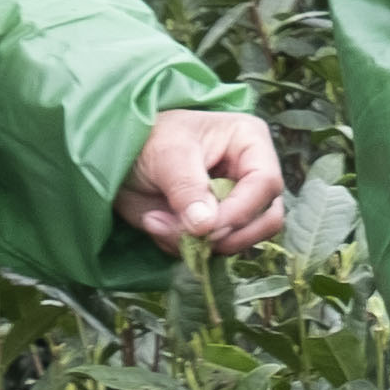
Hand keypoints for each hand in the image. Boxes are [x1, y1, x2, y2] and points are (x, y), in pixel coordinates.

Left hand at [121, 108, 288, 253]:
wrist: (122, 156)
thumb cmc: (148, 139)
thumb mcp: (166, 154)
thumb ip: (187, 188)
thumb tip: (205, 226)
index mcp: (250, 144)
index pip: (266, 183)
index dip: (241, 210)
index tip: (206, 228)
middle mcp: (252, 176)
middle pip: (267, 219)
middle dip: (226, 235)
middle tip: (185, 235)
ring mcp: (237, 204)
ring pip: (243, 240)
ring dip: (201, 245)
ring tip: (159, 224)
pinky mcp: (218, 226)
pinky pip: (215, 251)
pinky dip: (186, 249)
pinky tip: (159, 227)